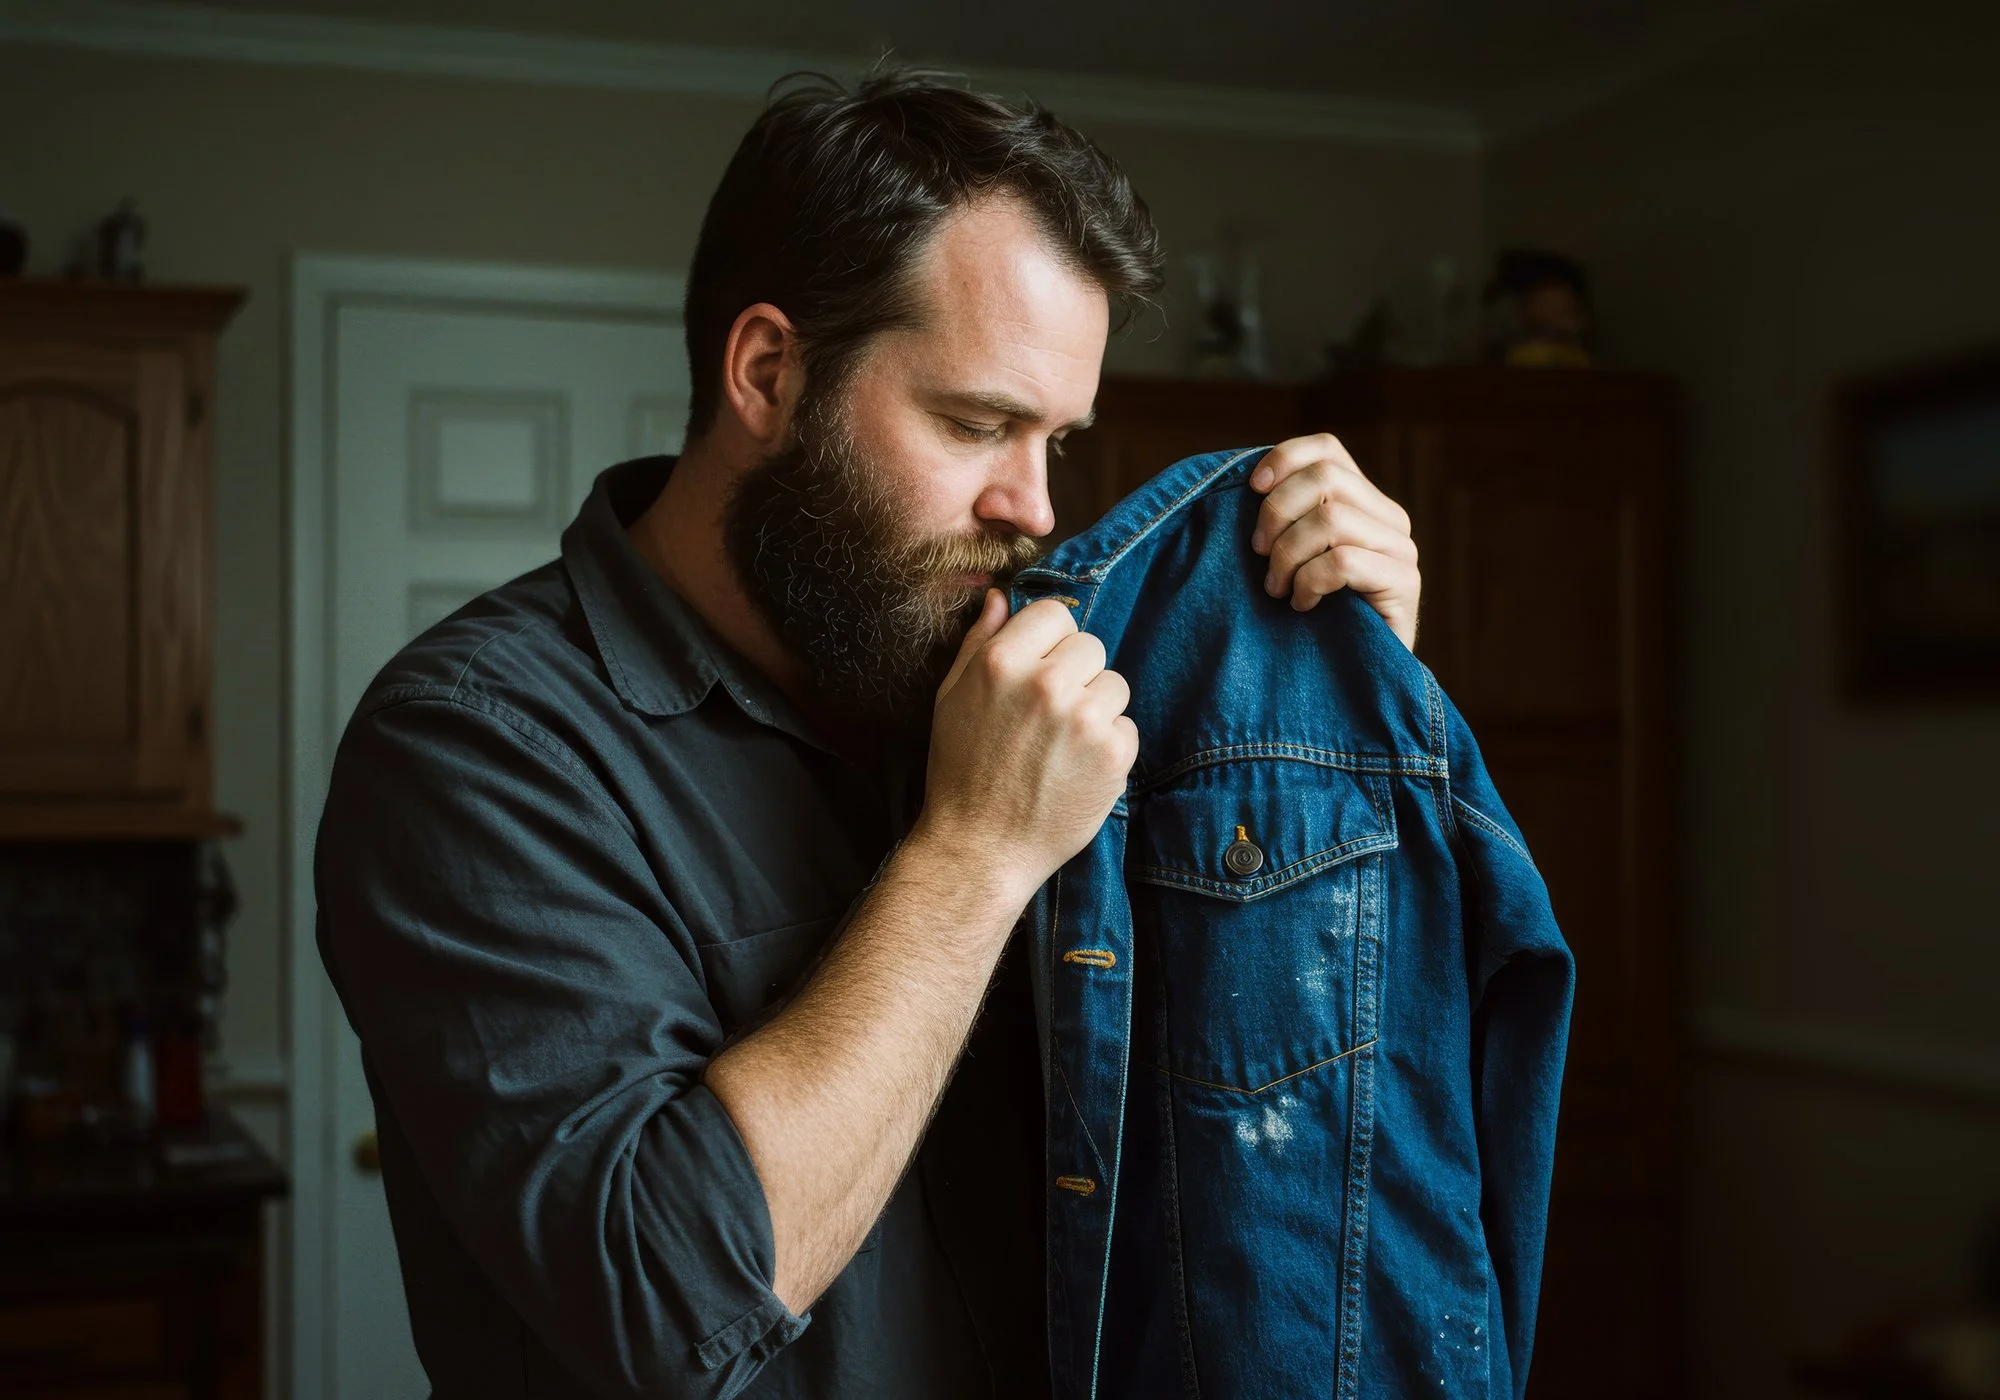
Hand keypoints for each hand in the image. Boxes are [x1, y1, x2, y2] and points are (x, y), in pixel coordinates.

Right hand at [918, 592, 1137, 906]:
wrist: (981, 848)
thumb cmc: (961, 772)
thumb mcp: (951, 698)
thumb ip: (978, 642)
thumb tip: (1000, 597)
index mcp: (1001, 662)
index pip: (1055, 613)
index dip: (1050, 641)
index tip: (1041, 669)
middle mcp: (1045, 684)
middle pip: (1090, 646)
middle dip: (1075, 675)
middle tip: (1048, 717)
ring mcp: (1083, 719)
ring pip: (1114, 685)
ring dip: (1096, 710)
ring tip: (1062, 746)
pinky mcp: (1112, 755)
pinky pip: (1126, 727)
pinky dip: (1109, 747)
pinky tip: (1076, 770)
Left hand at [1247, 433, 1421, 649]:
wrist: (1349, 680)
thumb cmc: (1308, 615)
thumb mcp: (1290, 556)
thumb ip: (1285, 518)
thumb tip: (1248, 481)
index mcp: (1363, 501)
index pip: (1327, 449)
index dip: (1284, 458)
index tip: (1249, 490)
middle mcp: (1390, 518)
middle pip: (1325, 477)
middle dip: (1276, 514)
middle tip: (1258, 557)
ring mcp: (1401, 550)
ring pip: (1331, 519)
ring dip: (1288, 555)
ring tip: (1276, 589)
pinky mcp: (1404, 584)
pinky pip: (1343, 562)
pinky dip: (1309, 582)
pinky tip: (1302, 605)